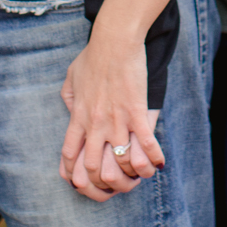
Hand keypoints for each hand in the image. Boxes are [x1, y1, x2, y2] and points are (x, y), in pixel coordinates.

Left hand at [60, 31, 164, 202]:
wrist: (114, 41)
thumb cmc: (93, 55)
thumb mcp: (71, 77)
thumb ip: (68, 97)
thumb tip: (69, 109)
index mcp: (78, 116)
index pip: (70, 156)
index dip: (74, 174)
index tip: (83, 181)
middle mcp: (95, 123)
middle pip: (92, 167)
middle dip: (102, 183)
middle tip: (113, 185)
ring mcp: (116, 120)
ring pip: (120, 162)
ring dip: (131, 175)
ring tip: (139, 176)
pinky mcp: (136, 112)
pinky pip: (145, 144)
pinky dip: (152, 159)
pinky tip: (158, 165)